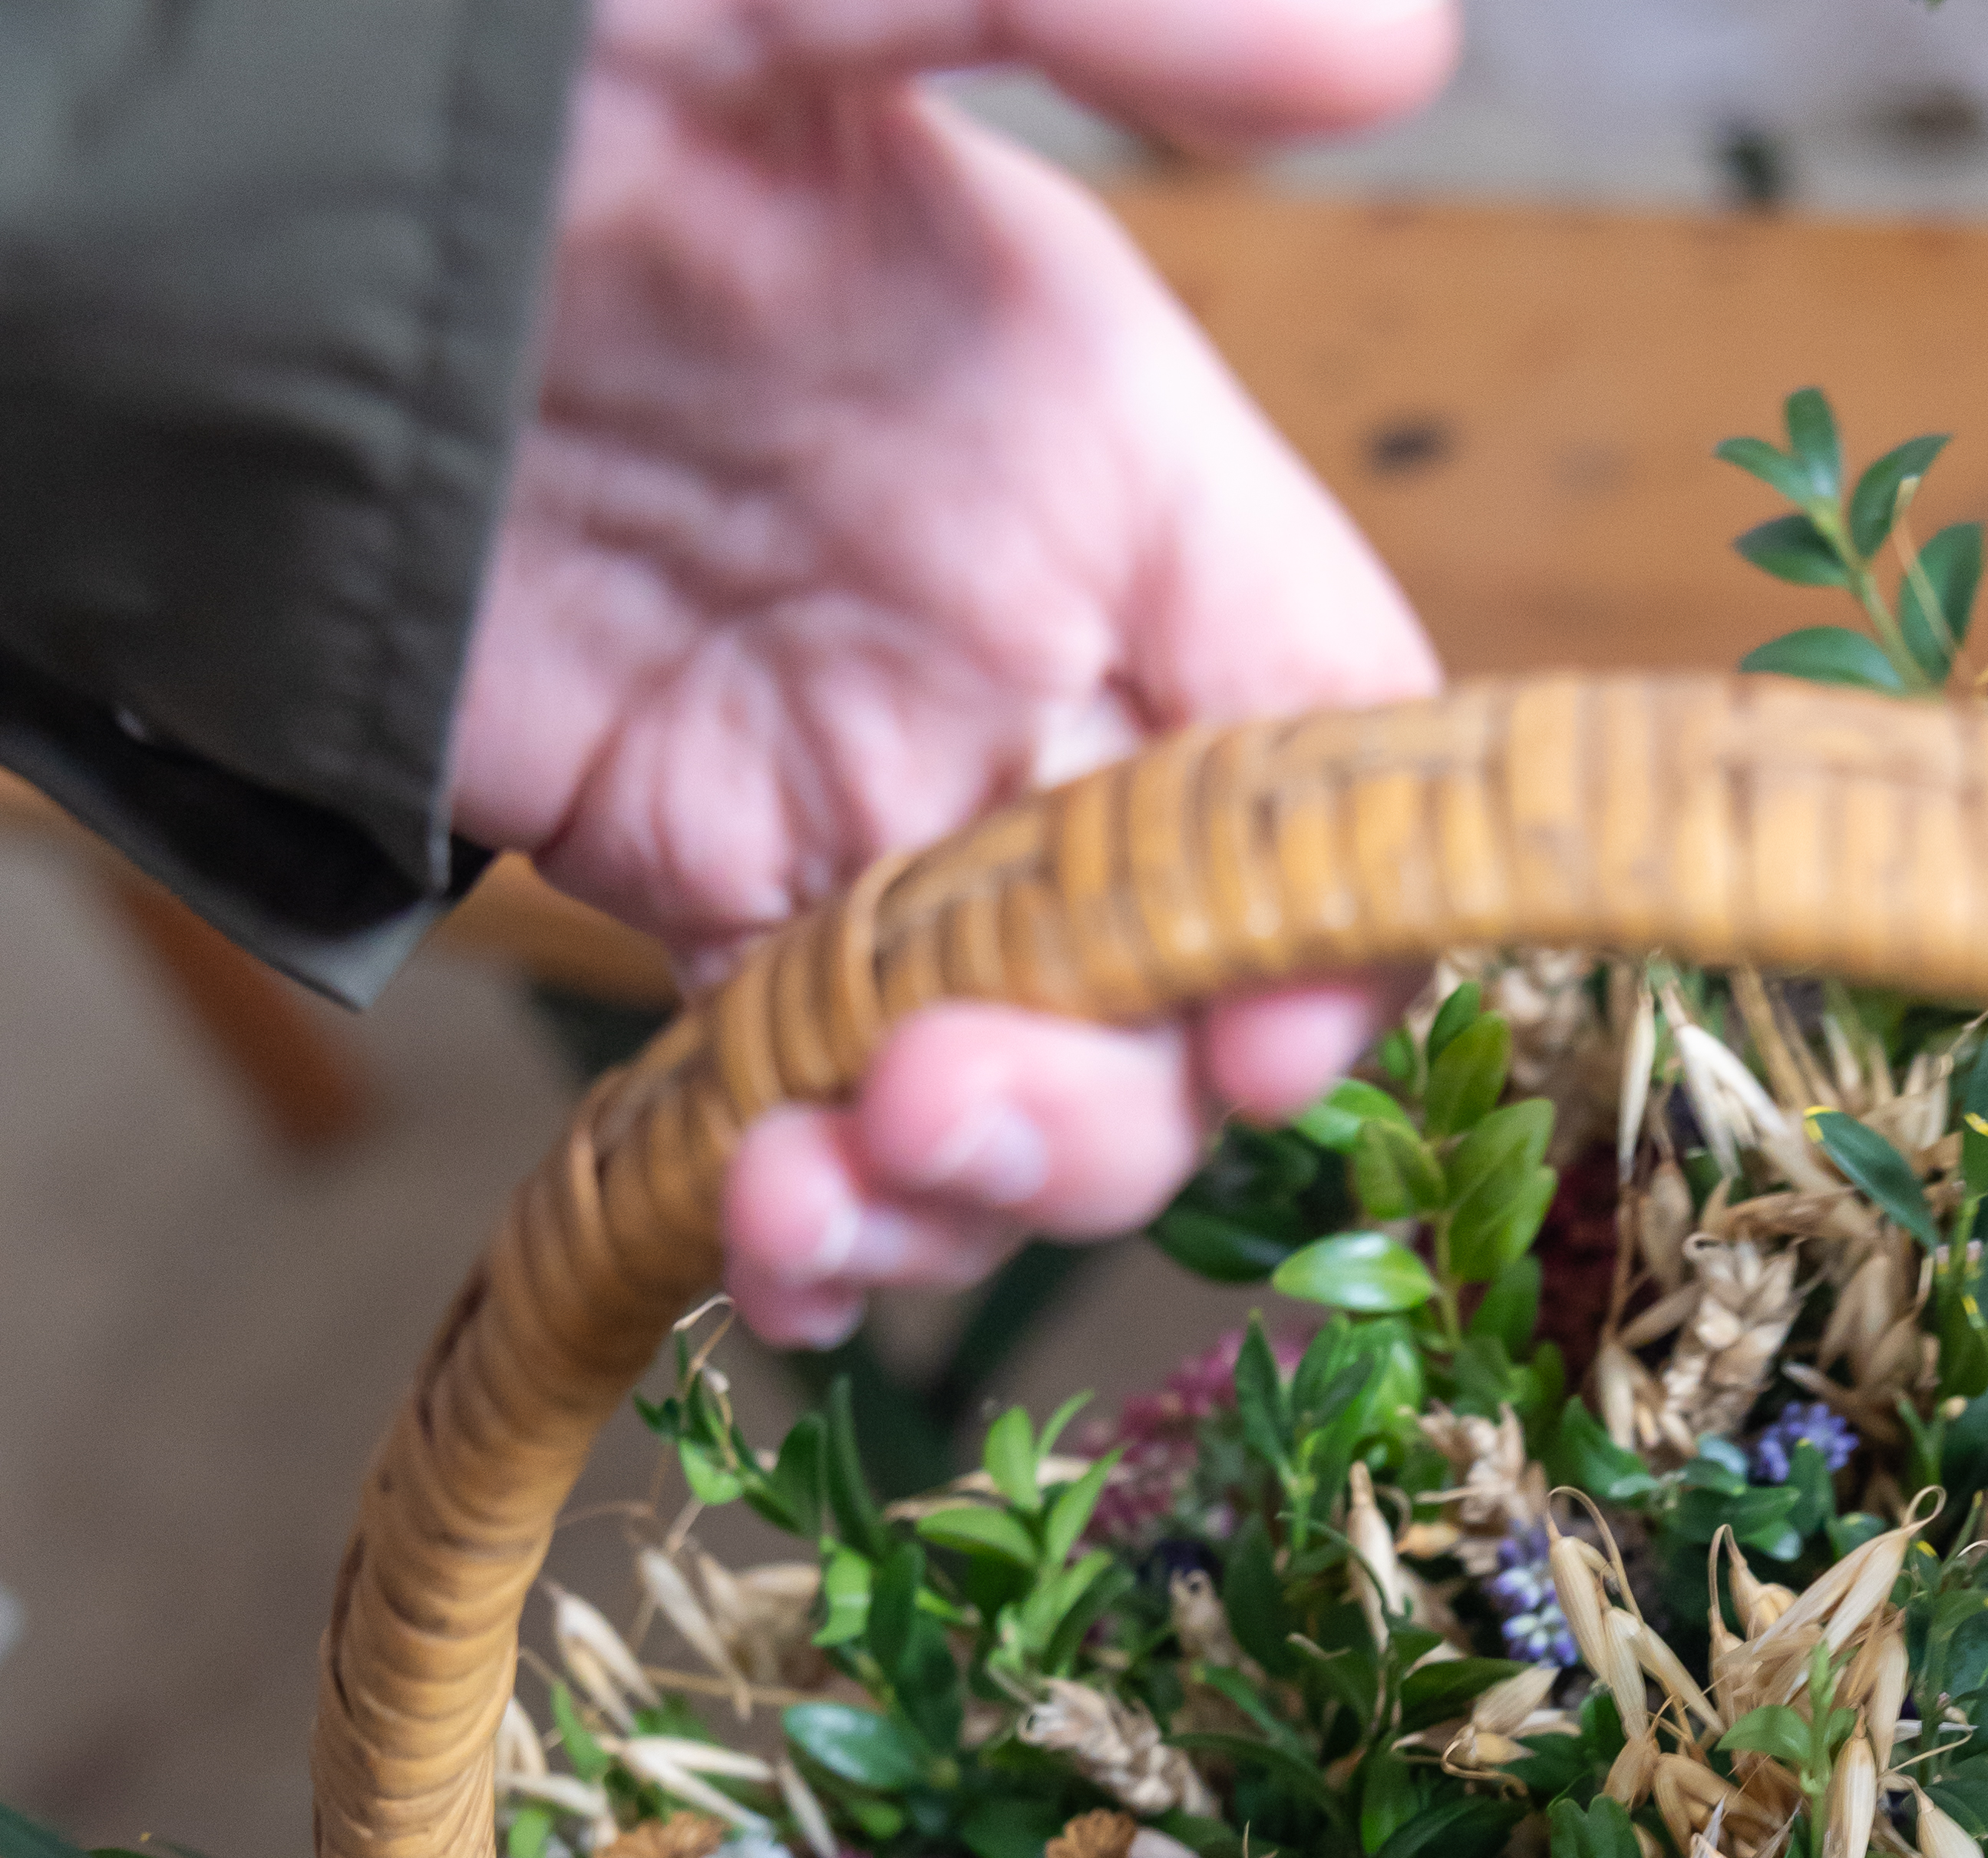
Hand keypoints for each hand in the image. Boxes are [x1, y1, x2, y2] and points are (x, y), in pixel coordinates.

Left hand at [449, 0, 1456, 1339]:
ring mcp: (856, 792)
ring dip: (955, 1197)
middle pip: (1177, 980)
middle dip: (1105, 1098)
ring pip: (1005, 1082)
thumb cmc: (523, 51)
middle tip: (942, 1105)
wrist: (229, 175)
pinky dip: (804, 1217)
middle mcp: (1014, 660)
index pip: (1321, 742)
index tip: (1265, 1023)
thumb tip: (1394, 42)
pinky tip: (763, 1244)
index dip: (1337, 909)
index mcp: (1107, 471)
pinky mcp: (692, 888)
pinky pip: (804, 1103)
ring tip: (827, 1187)